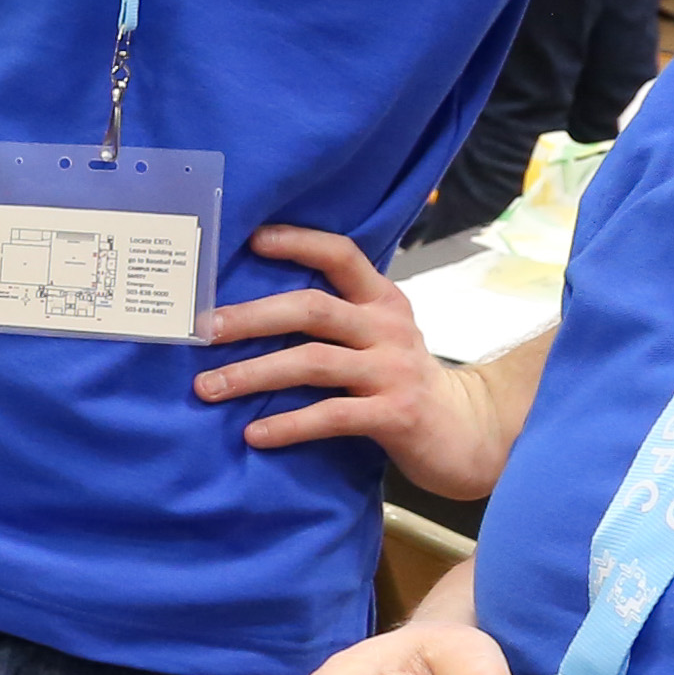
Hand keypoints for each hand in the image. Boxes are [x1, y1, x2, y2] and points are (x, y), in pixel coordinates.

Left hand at [197, 228, 515, 487]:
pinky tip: (254, 433)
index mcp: (383, 300)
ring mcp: (393, 370)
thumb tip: (252, 313)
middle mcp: (389, 327)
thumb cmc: (404, 382)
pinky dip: (289, 425)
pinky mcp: (395, 415)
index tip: (252, 240)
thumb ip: (338, 321)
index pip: (341, 254)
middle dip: (252, 318)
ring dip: (254, 373)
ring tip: (209, 387)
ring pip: (313, 362)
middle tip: (204, 330)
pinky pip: (331, 416)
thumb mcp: (380, 338)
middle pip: (312, 309)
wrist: (469, 434)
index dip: (298, 242)